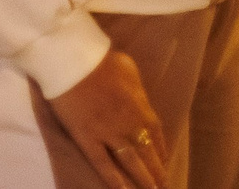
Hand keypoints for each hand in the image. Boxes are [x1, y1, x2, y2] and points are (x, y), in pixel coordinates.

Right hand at [49, 50, 168, 188]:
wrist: (74, 62)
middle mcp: (129, 123)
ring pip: (129, 161)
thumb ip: (137, 92)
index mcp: (141, 105)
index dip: (161, 150)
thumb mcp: (131, 72)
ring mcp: (108, 133)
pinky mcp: (87, 138)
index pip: (156, 133)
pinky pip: (102, 163)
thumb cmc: (103, 62)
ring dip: (141, 178)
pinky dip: (113, 179)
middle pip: (146, 151)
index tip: (164, 163)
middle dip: (156, 171)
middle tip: (163, 186)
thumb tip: (140, 103)